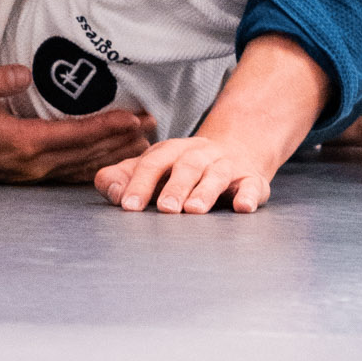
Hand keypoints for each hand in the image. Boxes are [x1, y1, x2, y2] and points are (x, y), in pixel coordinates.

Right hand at [0, 63, 154, 182]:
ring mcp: (31, 174)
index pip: (76, 135)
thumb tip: (24, 71)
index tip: (135, 117)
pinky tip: (112, 162)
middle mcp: (32, 164)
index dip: (108, 126)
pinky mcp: (27, 174)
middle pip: (88, 153)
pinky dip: (96, 166)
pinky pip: (70, 173)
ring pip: (83, 166)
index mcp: (22, 143)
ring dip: (115, 155)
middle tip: (154, 125)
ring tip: (144, 142)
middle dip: (122, 140)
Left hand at [96, 134, 271, 214]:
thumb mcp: (154, 167)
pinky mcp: (251, 180)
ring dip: (205, 191)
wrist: (236, 150)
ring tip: (194, 210)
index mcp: (171, 151)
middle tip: (164, 209)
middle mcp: (199, 155)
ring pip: (216, 175)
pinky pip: (252, 186)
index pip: (152, 163)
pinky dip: (248, 196)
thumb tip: (109, 189)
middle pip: (186, 166)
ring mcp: (226, 166)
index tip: (128, 206)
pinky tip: (243, 207)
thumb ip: (125, 177)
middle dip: (175, 187)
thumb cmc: (184, 168)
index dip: (139, 183)